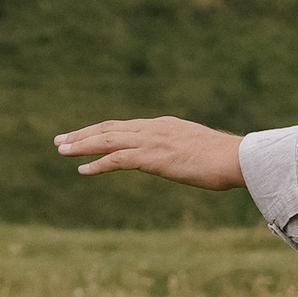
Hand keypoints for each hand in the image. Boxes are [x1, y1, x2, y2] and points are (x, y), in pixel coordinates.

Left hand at [53, 117, 246, 187]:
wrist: (237, 158)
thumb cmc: (225, 159)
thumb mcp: (198, 151)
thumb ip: (184, 152)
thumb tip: (184, 162)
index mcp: (163, 126)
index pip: (124, 126)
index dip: (101, 131)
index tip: (84, 136)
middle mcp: (153, 128)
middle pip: (109, 129)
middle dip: (83, 134)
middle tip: (61, 140)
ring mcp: (152, 141)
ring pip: (107, 140)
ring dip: (82, 145)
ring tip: (62, 151)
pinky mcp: (152, 157)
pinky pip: (117, 159)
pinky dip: (97, 164)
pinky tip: (82, 170)